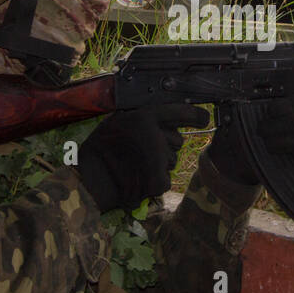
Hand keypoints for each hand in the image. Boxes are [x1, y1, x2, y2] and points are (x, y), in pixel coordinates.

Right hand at [76, 104, 209, 211]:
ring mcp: (159, 159)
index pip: (180, 111)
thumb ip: (141, 117)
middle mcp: (156, 135)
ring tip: (136, 164)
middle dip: (168, 145)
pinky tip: (138, 177)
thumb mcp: (117, 120)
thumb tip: (163, 119)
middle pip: (178, 140)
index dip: (195, 116)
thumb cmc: (100, 149)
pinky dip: (154, 180)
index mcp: (143, 116)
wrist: (90, 180)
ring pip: (173, 160)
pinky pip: (166, 178)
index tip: (203, 118)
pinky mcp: (160, 181)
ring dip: (160, 163)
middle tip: (144, 151)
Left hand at [207, 96, 293, 185]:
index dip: (284, 106)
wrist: (235, 156)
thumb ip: (241, 103)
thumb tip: (240, 90)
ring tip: (268, 146)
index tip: (269, 110)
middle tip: (260, 132)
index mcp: (283, 102)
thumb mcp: (234, 115)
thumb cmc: (236, 132)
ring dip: (287, 141)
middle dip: (279, 126)